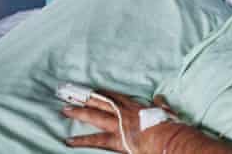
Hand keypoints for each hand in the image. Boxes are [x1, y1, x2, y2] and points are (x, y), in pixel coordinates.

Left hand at [63, 90, 179, 153]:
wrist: (165, 136)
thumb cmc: (166, 124)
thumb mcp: (164, 110)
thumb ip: (159, 103)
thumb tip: (159, 98)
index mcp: (134, 106)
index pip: (115, 97)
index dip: (103, 93)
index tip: (93, 90)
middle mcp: (123, 113)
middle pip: (101, 102)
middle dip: (86, 98)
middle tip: (71, 94)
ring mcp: (117, 125)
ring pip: (95, 116)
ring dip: (79, 113)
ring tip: (65, 110)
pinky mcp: (115, 139)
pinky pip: (95, 140)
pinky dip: (82, 141)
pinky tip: (69, 141)